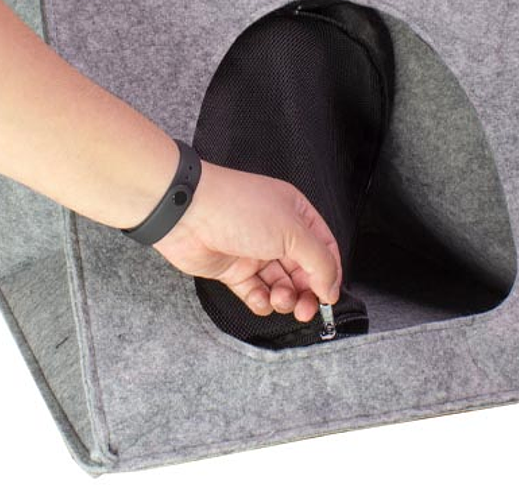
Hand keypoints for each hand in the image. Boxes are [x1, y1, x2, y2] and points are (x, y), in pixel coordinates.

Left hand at [150, 160, 341, 323]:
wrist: (187, 213)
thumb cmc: (238, 208)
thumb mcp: (292, 232)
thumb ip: (319, 262)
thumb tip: (331, 287)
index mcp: (296, 213)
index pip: (324, 247)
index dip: (329, 272)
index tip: (329, 295)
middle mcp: (277, 232)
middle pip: (303, 270)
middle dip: (308, 291)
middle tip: (307, 309)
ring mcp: (254, 251)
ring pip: (280, 283)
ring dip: (285, 298)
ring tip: (282, 300)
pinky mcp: (232, 270)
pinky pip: (254, 292)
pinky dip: (261, 301)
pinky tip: (262, 300)